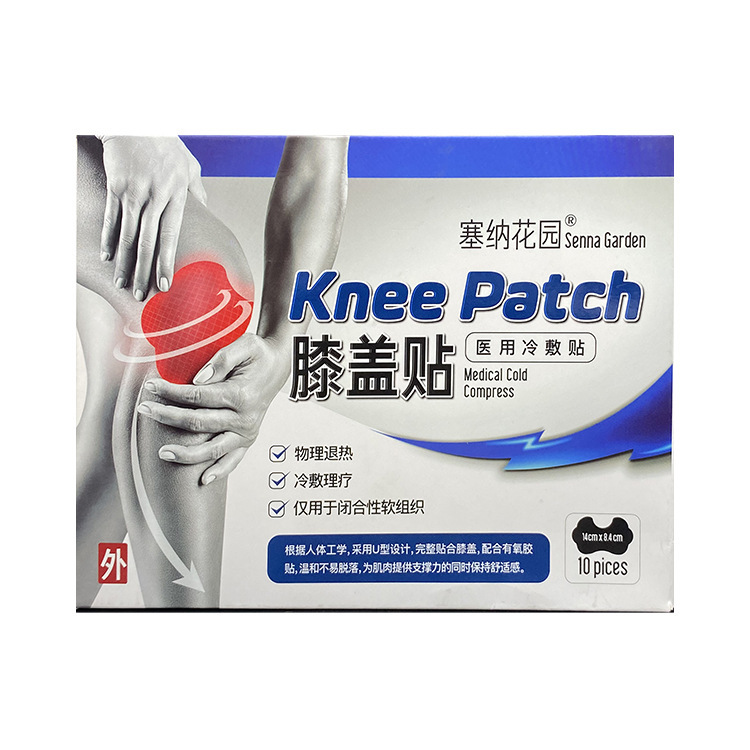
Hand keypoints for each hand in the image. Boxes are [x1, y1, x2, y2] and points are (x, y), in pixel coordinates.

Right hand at [99, 136, 207, 299]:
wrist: (135, 120)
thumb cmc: (165, 144)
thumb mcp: (189, 165)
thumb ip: (196, 191)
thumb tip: (206, 211)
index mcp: (177, 194)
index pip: (172, 236)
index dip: (167, 262)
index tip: (164, 285)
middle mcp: (156, 195)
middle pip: (149, 241)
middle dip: (144, 271)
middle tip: (140, 295)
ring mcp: (134, 190)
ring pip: (129, 233)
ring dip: (124, 262)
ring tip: (122, 282)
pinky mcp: (116, 185)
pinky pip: (111, 217)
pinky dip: (109, 239)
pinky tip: (108, 257)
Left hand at [137, 333, 289, 484]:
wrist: (279, 366)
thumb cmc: (258, 355)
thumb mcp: (245, 345)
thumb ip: (221, 360)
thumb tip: (197, 379)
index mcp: (241, 395)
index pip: (197, 397)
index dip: (171, 392)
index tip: (151, 386)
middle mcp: (245, 418)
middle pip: (198, 423)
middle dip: (168, 416)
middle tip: (144, 409)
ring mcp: (247, 432)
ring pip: (212, 448)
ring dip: (186, 453)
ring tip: (163, 452)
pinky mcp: (248, 439)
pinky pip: (233, 460)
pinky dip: (220, 471)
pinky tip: (203, 479)